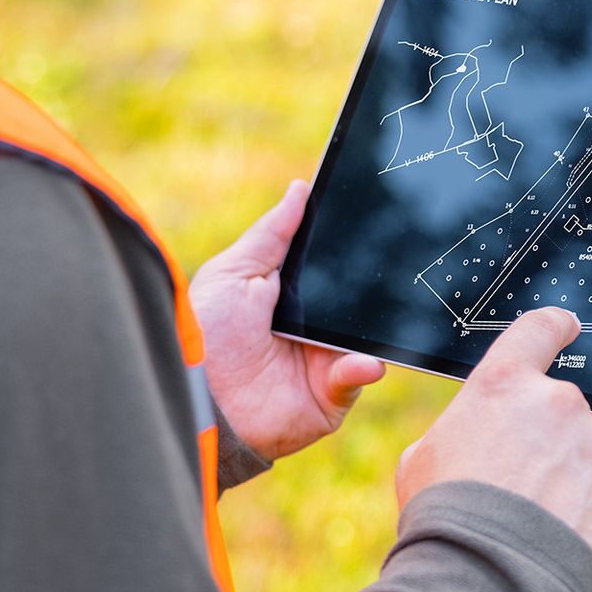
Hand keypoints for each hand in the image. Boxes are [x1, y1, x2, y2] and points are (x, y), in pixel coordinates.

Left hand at [189, 180, 385, 461]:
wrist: (200, 402)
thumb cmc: (207, 335)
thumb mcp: (234, 273)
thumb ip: (271, 234)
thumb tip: (301, 189)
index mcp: (288, 295)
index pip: (328, 266)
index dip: (348, 246)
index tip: (373, 215)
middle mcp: (310, 327)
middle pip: (353, 298)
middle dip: (370, 283)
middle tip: (390, 263)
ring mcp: (323, 362)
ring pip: (364, 335)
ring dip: (368, 326)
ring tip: (372, 314)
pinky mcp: (331, 396)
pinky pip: (358, 377)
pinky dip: (361, 368)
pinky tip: (360, 360)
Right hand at [395, 309, 591, 584]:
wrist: (489, 580)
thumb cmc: (444, 519)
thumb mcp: (425, 459)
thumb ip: (465, 431)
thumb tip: (479, 439)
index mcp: (505, 384)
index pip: (540, 329)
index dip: (555, 327)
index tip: (567, 327)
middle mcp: (560, 401)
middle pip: (563, 411)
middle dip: (550, 444)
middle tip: (523, 489)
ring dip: (576, 480)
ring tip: (542, 527)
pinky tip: (567, 541)